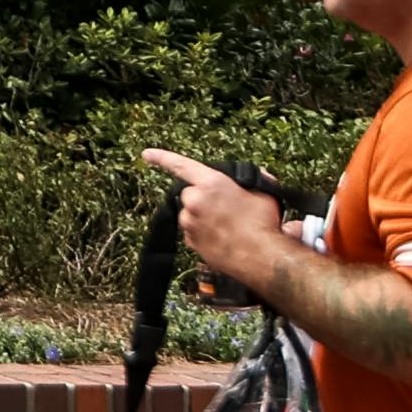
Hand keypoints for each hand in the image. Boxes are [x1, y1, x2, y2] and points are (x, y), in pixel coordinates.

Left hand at [146, 150, 296, 290]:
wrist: (262, 258)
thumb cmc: (264, 224)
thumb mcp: (264, 194)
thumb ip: (253, 181)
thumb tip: (255, 176)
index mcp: (211, 183)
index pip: (181, 165)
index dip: (162, 158)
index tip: (147, 154)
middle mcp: (194, 200)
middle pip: (190, 193)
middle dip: (203, 198)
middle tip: (226, 208)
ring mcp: (189, 222)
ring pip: (190, 213)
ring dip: (202, 216)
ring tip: (227, 226)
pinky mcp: (189, 241)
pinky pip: (192, 231)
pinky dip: (202, 232)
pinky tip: (222, 237)